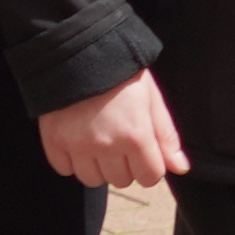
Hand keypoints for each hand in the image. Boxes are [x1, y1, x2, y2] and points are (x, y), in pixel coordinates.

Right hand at [42, 72, 192, 189]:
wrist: (80, 53)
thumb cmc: (122, 75)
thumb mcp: (152, 99)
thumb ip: (166, 136)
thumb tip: (180, 168)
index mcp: (136, 135)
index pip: (150, 177)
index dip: (150, 167)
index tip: (144, 153)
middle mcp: (107, 145)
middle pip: (122, 180)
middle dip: (125, 165)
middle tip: (120, 140)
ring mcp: (78, 146)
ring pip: (93, 180)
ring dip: (98, 167)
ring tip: (99, 141)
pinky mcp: (54, 143)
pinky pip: (65, 170)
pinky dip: (72, 161)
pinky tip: (78, 140)